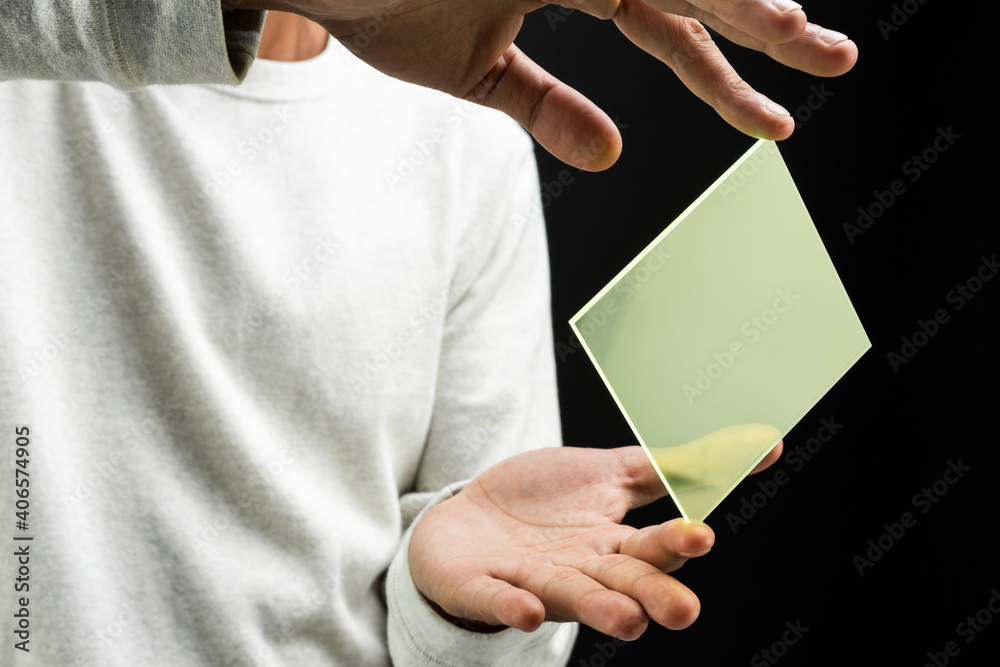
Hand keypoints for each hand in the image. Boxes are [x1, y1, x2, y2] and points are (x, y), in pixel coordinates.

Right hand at [237, 0, 856, 170]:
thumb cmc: (381, 4)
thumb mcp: (477, 71)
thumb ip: (547, 108)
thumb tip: (614, 158)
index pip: (666, 25)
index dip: (722, 74)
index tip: (774, 119)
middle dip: (762, 27)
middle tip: (837, 60)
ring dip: (733, 4)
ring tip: (805, 41)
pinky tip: (735, 9)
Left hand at [408, 442, 782, 637]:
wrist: (464, 518)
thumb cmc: (543, 500)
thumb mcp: (611, 472)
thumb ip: (675, 467)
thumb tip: (760, 446)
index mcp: (612, 545)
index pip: (651, 548)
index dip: (674, 543)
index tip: (702, 535)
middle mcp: (578, 571)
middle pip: (621, 583)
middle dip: (652, 596)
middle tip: (684, 611)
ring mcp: (528, 581)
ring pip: (570, 597)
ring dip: (599, 609)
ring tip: (629, 621)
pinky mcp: (480, 585)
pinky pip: (496, 599)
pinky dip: (512, 606)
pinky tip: (528, 610)